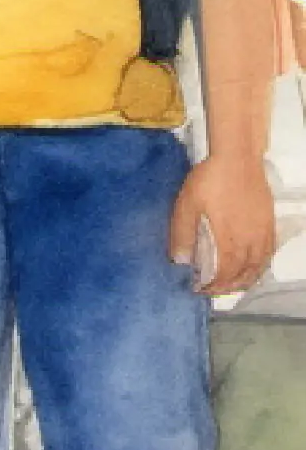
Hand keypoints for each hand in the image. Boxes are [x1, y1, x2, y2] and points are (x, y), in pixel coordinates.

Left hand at [170, 155, 278, 297]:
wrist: (238, 158)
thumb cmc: (209, 181)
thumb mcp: (186, 206)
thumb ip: (182, 235)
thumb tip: (180, 262)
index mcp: (230, 239)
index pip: (226, 273)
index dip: (215, 285)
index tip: (200, 290)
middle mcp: (250, 239)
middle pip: (245, 272)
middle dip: (229, 286)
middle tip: (213, 290)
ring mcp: (263, 230)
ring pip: (259, 264)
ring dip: (246, 278)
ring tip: (232, 284)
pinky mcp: (269, 221)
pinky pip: (269, 251)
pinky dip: (261, 264)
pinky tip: (253, 265)